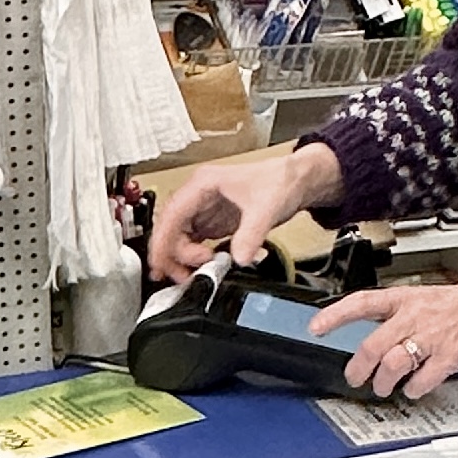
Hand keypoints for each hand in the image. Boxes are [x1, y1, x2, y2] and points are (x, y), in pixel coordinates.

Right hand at [147, 148, 345, 283]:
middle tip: (186, 276)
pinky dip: (193, 258)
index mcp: (203, 185)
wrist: (297, 181)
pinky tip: (202, 268)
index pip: (171, 215)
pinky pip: (193, 242)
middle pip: (170, 230)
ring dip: (182, 258)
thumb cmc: (280, 180)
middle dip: (173, 255)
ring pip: (178, 238)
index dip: (162, 241)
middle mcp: (198, 197)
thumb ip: (251, 235)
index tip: (160, 264)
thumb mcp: (266, 208)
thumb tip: (238, 259)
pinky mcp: (213, 222)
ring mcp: (204, 210)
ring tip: (198, 273)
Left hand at [308, 276, 457, 399]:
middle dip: (358, 367)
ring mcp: (432, 338)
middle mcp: (415, 317)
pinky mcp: (448, 357)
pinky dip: (414, 389)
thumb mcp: (423, 299)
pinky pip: (422, 380)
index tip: (316, 326)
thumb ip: (396, 316)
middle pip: (373, 345)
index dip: (335, 315)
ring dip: (383, 382)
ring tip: (383, 387)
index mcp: (405, 300)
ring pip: (393, 364)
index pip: (362, 303)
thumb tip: (369, 337)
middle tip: (354, 377)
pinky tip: (414, 388)